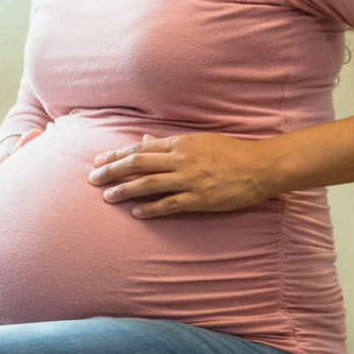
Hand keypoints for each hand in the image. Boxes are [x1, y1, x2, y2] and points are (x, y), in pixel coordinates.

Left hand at [87, 132, 284, 218]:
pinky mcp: (200, 198)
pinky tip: (136, 213)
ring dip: (125, 190)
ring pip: (148, 184)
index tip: (98, 161)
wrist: (261, 166)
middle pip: (138, 164)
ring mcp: (190, 179)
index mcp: (180, 143)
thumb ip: (170, 143)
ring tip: (108, 197)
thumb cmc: (231, 152)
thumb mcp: (199, 141)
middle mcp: (181, 159)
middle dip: (112, 171)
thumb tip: (145, 140)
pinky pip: (169, 204)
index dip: (116, 155)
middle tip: (92, 179)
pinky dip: (150, 208)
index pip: (140, 149)